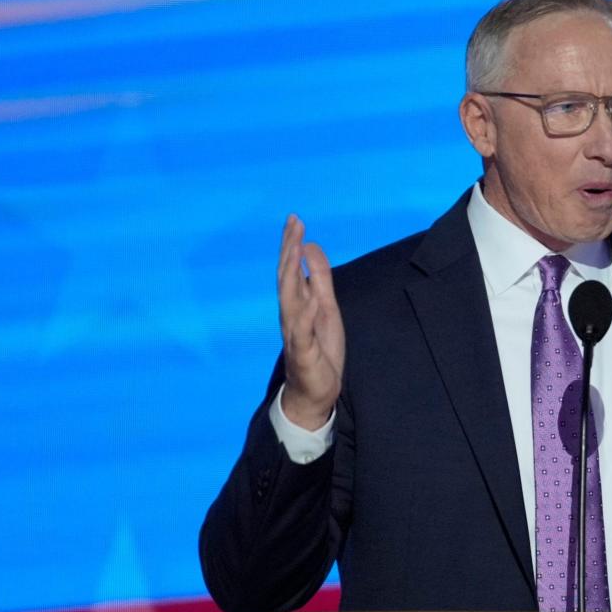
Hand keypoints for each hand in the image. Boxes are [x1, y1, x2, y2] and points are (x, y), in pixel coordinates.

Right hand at [277, 214, 344, 429]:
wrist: (315, 392)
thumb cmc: (319, 349)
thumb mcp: (326, 307)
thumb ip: (319, 279)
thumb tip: (310, 247)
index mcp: (296, 303)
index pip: (290, 268)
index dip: (292, 243)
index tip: (295, 219)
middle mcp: (290, 315)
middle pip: (286, 277)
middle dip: (289, 250)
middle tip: (294, 224)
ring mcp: (295, 334)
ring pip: (289, 301)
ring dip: (291, 274)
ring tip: (296, 249)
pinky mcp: (303, 353)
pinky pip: (302, 332)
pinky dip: (304, 315)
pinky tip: (309, 299)